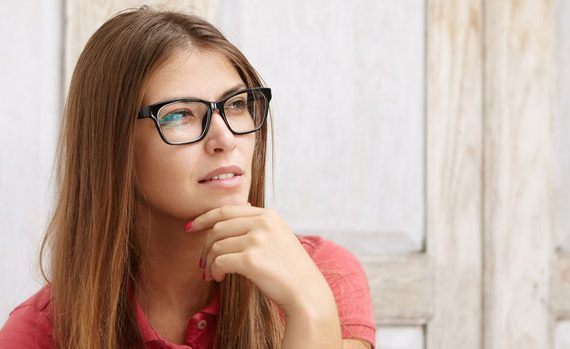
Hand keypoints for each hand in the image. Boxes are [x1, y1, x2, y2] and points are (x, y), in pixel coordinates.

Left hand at [188, 204, 335, 315]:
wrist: (306, 293)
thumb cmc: (290, 270)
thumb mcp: (278, 237)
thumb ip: (258, 224)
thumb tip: (234, 210)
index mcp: (269, 215)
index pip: (226, 210)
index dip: (204, 218)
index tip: (190, 228)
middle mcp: (263, 222)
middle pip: (218, 228)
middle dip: (205, 246)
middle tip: (202, 263)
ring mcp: (258, 239)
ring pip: (216, 246)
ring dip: (209, 262)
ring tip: (212, 274)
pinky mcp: (251, 259)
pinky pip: (219, 261)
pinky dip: (215, 271)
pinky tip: (219, 278)